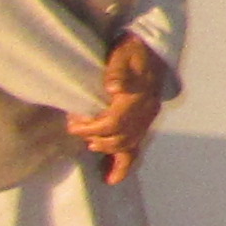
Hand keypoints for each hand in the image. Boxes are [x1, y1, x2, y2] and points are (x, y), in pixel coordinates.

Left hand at [71, 32, 166, 184]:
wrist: (151, 46)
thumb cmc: (133, 50)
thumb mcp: (123, 53)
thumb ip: (118, 70)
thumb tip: (112, 87)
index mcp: (138, 97)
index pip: (114, 122)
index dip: (92, 127)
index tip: (74, 123)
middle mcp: (146, 112)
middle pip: (120, 137)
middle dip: (95, 138)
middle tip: (76, 130)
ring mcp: (147, 118)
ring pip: (129, 146)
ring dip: (108, 150)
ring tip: (91, 145)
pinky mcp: (145, 122)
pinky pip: (137, 150)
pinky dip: (124, 166)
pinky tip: (111, 179)